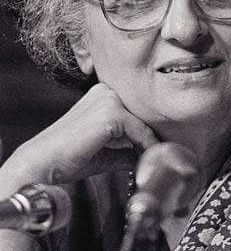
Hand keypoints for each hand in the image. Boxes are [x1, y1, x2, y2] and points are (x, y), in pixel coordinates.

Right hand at [1, 83, 158, 187]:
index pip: (134, 112)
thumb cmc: (66, 158)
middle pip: (141, 115)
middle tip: (163, 154)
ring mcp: (109, 100)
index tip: (159, 148)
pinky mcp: (111, 114)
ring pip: (142, 123)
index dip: (147, 131)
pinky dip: (146, 147)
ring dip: (150, 143)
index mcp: (102, 94)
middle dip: (151, 136)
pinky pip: (139, 132)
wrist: (42, 163)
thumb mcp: (102, 152)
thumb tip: (143, 156)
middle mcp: (106, 91)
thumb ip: (124, 150)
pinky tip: (147, 159)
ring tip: (156, 160)